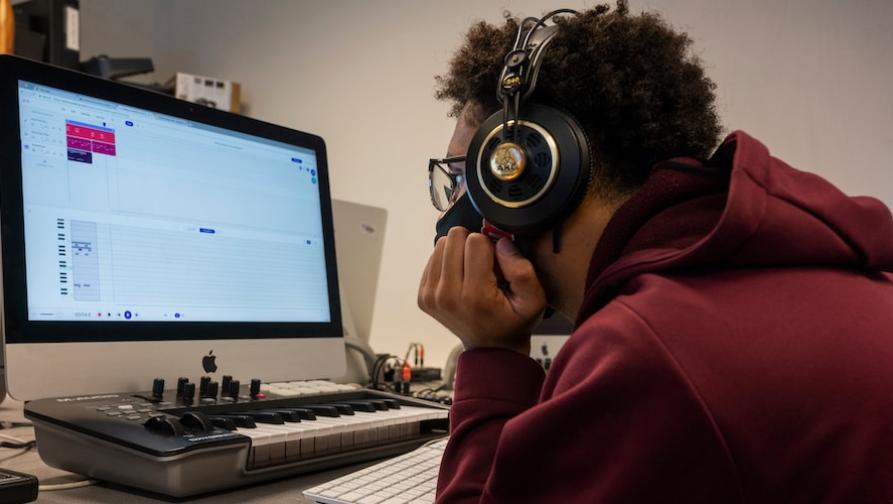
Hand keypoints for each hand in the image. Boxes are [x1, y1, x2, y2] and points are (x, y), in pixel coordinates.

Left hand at [418, 227, 545, 354]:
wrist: (490, 348)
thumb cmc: (513, 322)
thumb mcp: (533, 301)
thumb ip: (523, 271)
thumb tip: (501, 243)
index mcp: (474, 295)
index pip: (475, 241)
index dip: (490, 246)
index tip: (497, 264)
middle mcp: (447, 295)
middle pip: (454, 238)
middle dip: (472, 245)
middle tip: (484, 265)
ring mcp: (431, 296)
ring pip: (441, 244)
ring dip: (458, 252)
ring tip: (472, 271)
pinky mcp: (423, 296)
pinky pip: (433, 258)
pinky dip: (448, 262)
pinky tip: (461, 277)